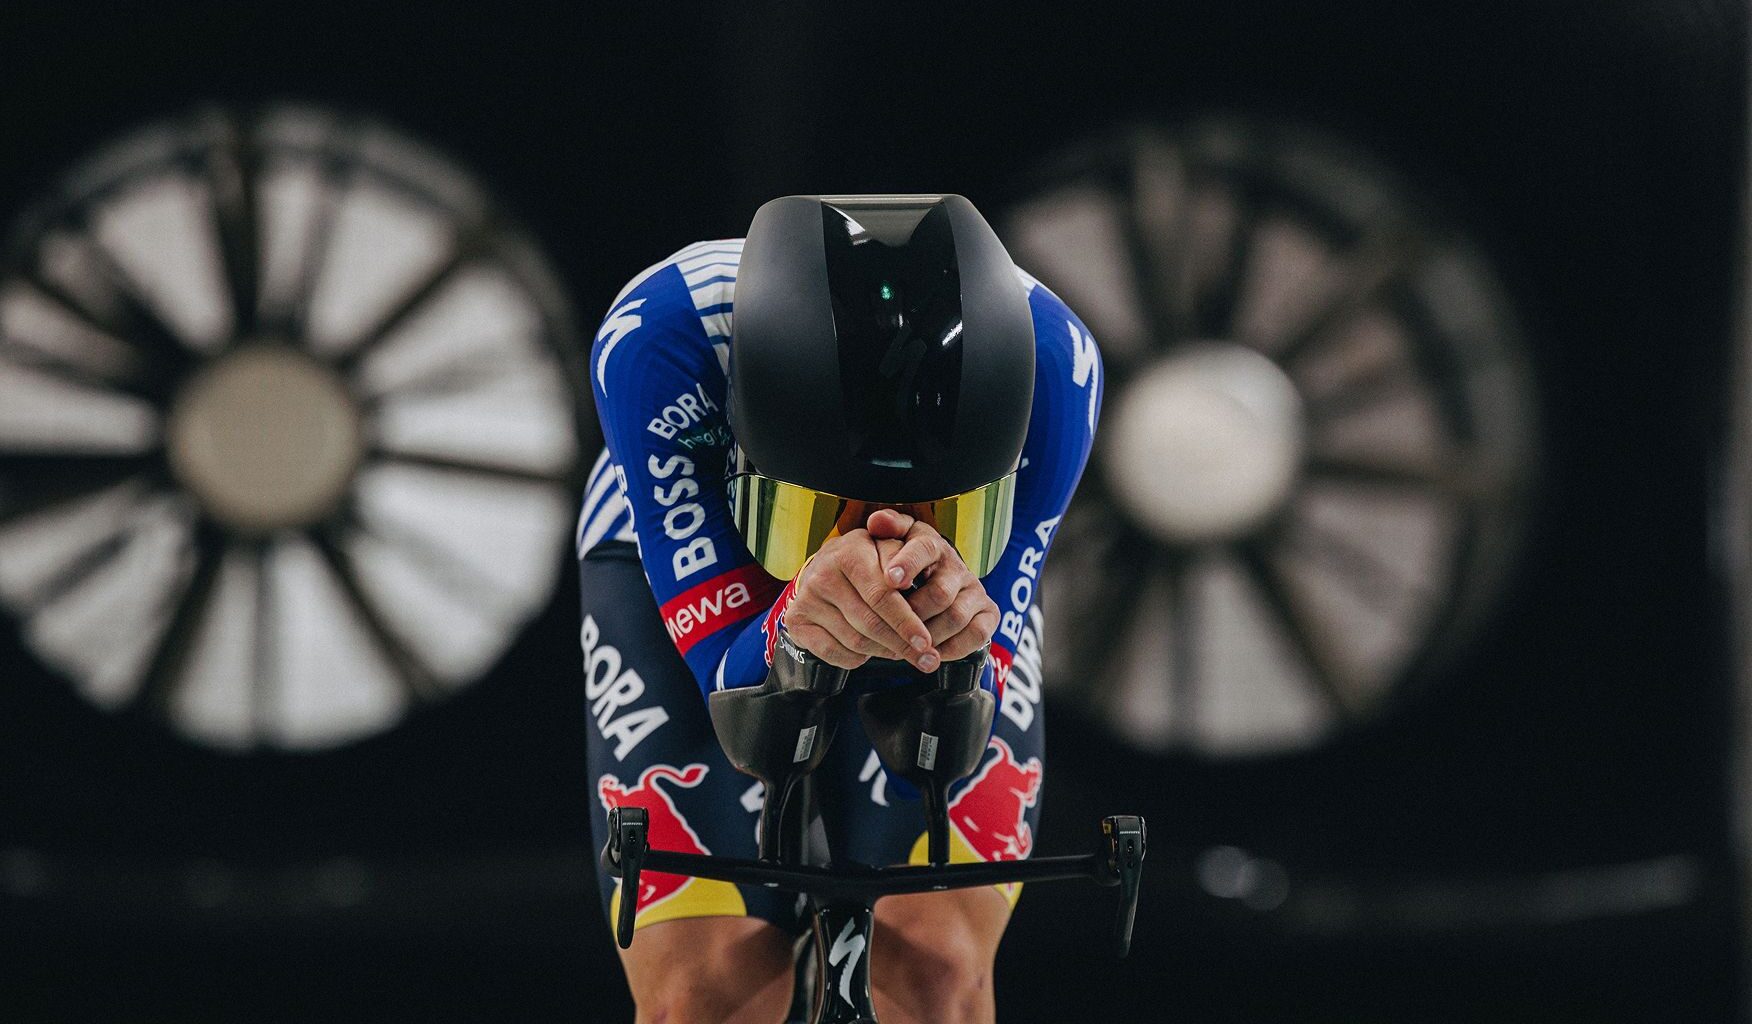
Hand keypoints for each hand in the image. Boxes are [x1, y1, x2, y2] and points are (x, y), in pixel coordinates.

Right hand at [784, 519, 936, 671]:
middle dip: (901, 645)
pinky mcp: (796, 621)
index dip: (907, 622)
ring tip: (901, 653)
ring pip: (855, 641)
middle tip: (925, 660)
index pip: (882, 596)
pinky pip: (833, 653)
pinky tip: (870, 653)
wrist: (827, 566)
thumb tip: (906, 582)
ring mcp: (807, 599)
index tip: (927, 642)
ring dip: (883, 652)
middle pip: (869, 623)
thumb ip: (906, 560)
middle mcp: (823, 574)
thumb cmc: (869, 560)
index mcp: (850, 552)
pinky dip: (857, 659)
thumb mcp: (890, 549)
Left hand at [870, 510, 999, 663]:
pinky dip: (951, 648)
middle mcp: (957, 566)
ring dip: (928, 635)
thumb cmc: (906, 569)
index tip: (890, 579)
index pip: (924, 548)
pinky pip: (977, 635)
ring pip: (955, 617)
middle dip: (913, 615)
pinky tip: (931, 652)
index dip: (908, 563)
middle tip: (890, 630)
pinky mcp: (989, 614)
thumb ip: (887, 532)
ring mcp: (976, 591)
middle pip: (939, 593)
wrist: (934, 591)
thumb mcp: (894, 546)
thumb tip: (877, 521)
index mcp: (932, 545)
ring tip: (905, 644)